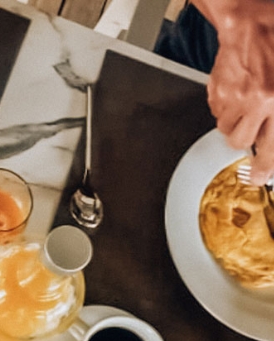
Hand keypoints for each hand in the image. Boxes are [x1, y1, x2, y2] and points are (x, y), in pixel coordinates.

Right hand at [195, 0, 273, 182]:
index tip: (257, 177)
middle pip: (239, 142)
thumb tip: (270, 142)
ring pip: (225, 127)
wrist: (251, 20)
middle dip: (244, 139)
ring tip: (246, 101)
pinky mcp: (216, 89)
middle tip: (251, 128)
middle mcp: (255, 101)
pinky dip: (225, 105)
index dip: (263, 168)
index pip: (269, 148)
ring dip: (234, 120)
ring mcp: (233, 96)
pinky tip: (237, 88)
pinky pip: (216, 110)